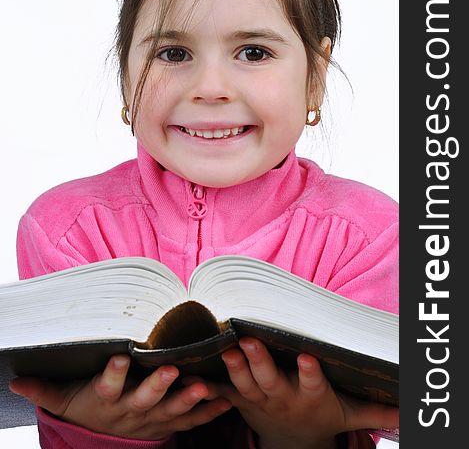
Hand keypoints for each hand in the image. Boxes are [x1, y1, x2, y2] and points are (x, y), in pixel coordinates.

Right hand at [9, 354, 231, 439]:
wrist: (106, 437)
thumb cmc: (86, 408)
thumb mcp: (64, 400)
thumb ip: (44, 389)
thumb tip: (16, 380)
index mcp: (106, 400)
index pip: (106, 387)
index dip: (111, 374)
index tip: (118, 357)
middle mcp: (130, 411)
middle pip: (144, 399)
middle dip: (158, 387)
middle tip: (171, 370)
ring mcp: (152, 419)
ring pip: (171, 411)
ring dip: (188, 400)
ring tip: (204, 386)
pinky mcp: (169, 423)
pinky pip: (191, 421)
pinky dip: (208, 411)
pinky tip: (225, 398)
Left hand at [201, 338, 398, 448]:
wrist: (294, 441)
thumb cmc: (323, 416)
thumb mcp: (349, 415)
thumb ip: (375, 411)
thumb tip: (409, 412)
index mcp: (310, 396)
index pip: (312, 383)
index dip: (310, 372)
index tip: (309, 357)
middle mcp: (282, 397)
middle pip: (270, 379)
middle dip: (260, 362)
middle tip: (250, 343)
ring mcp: (258, 400)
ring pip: (244, 382)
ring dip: (233, 367)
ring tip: (223, 348)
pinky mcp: (240, 401)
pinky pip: (222, 394)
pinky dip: (206, 387)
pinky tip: (191, 376)